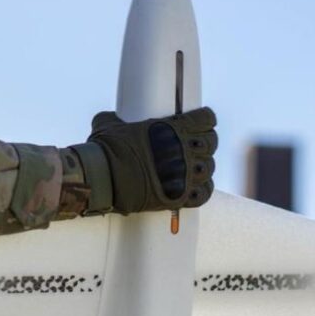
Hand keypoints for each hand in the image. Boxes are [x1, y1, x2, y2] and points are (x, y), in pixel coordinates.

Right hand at [73, 107, 216, 214]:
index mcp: (172, 127)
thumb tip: (110, 118)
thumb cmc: (106, 150)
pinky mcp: (180, 196)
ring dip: (202, 166)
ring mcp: (185, 174)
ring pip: (209, 167)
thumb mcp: (109, 124)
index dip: (204, 120)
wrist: (103, 179)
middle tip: (194, 146)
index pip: (206, 119)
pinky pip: (203, 193)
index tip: (200, 122)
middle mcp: (184, 149)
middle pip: (210, 143)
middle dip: (204, 142)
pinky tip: (194, 188)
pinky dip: (201, 190)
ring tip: (192, 168)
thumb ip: (117, 119)